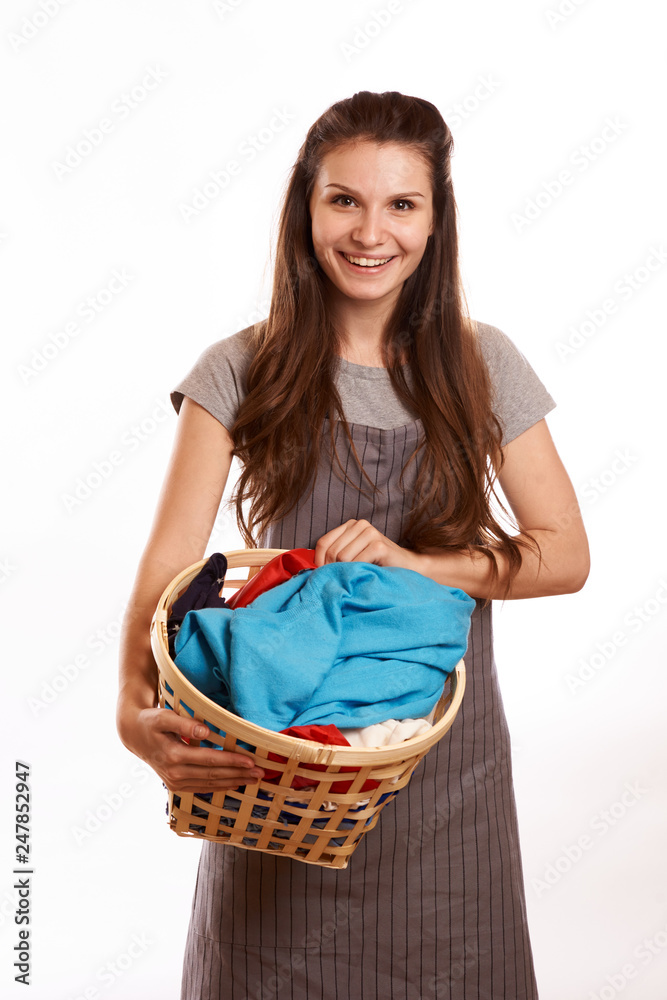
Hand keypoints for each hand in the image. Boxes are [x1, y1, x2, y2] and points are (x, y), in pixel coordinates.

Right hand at [117, 704, 264, 791]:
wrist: (135, 735)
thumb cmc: (151, 722)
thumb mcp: (163, 717)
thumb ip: (184, 723)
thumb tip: (205, 731)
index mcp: (173, 756)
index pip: (209, 760)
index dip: (231, 761)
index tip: (250, 760)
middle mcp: (174, 774)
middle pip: (213, 775)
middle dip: (238, 774)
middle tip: (261, 773)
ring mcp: (175, 782)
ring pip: (210, 784)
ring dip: (233, 782)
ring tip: (254, 779)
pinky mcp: (176, 785)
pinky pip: (202, 788)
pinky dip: (220, 786)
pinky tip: (234, 784)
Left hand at [313, 519, 422, 572]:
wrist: (408, 568)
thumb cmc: (378, 565)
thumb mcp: (353, 556)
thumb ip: (336, 555)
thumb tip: (311, 567)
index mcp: (350, 525)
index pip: (323, 543)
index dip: (319, 562)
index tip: (324, 575)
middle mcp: (360, 525)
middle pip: (331, 552)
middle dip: (332, 569)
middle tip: (342, 580)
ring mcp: (370, 533)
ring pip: (342, 558)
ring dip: (346, 572)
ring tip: (356, 578)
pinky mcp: (379, 545)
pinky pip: (356, 562)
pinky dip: (357, 572)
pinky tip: (366, 575)